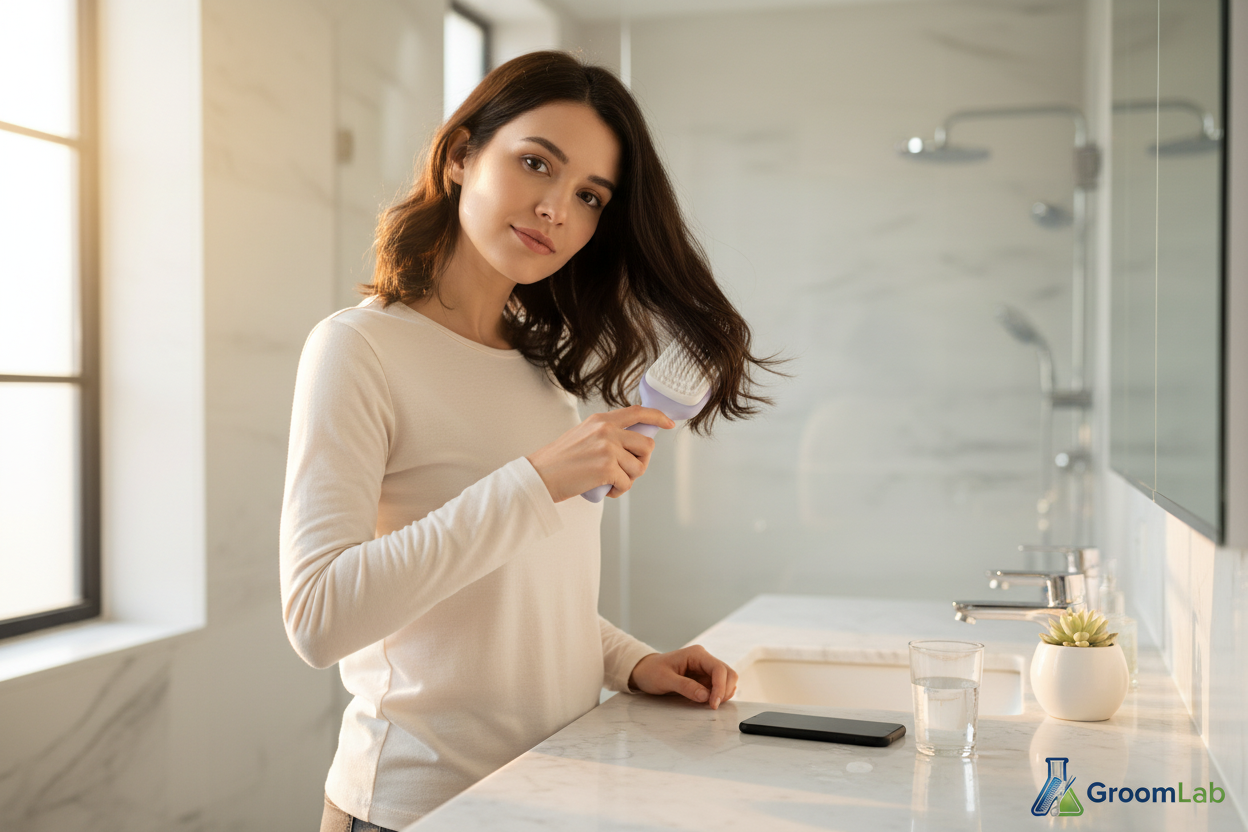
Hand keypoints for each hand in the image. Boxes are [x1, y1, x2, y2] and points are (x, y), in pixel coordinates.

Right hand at [526, 405, 674, 501]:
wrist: (539, 476)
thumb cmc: (559, 461)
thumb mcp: (583, 435)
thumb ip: (606, 434)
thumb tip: (632, 444)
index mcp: (601, 420)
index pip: (638, 412)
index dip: (658, 417)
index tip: (669, 423)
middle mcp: (606, 431)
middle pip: (647, 445)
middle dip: (642, 462)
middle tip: (626, 472)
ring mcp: (607, 448)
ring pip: (638, 468)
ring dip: (628, 480)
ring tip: (609, 482)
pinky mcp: (606, 468)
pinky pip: (627, 483)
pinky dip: (618, 491)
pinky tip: (604, 489)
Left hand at [627, 645, 738, 709]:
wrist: (643, 671)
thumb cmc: (651, 672)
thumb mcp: (665, 680)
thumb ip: (686, 687)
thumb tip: (706, 696)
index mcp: (696, 654)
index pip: (719, 668)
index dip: (720, 687)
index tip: (714, 703)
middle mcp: (704, 659)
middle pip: (728, 673)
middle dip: (725, 690)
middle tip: (713, 706)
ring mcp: (705, 669)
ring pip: (727, 680)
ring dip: (723, 693)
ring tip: (709, 704)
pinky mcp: (704, 678)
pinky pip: (719, 686)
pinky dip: (718, 695)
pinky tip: (708, 701)